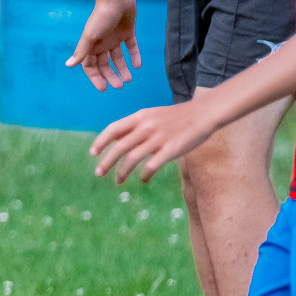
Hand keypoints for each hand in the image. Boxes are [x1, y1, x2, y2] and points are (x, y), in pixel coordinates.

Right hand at [67, 0, 140, 91]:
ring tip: (128, 79)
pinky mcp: (127, 32)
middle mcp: (102, 43)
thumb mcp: (90, 36)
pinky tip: (137, 65)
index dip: (96, 78)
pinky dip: (134, 56)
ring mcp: (115, 38)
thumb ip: (81, 52)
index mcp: (91, 45)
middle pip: (105, 65)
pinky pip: (131, 47)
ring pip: (118, 58)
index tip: (104, 88)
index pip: (90, 66)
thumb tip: (68, 65)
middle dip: (111, 76)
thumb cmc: (101, 17)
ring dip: (123, 69)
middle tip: (120, 86)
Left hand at [89, 99, 217, 183]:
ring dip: (122, 172)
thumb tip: (114, 137)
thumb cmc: (175, 117)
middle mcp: (146, 127)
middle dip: (106, 162)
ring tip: (118, 181)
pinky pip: (152, 165)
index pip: (113, 129)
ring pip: (133, 158)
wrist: (202, 114)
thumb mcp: (151, 115)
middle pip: (120, 147)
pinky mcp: (171, 150)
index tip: (93, 153)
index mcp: (140, 116)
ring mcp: (158, 138)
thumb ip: (133, 126)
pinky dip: (144, 174)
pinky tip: (143, 179)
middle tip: (99, 173)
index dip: (101, 141)